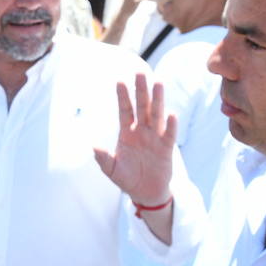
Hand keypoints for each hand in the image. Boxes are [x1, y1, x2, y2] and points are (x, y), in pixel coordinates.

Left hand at [93, 73, 176, 206]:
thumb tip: (93, 146)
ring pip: (156, 115)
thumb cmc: (127, 178)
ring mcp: (155, 138)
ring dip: (157, 100)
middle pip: (141, 107)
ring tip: (158, 83)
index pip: (124, 111)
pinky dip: (170, 126)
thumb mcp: (112, 170)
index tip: (119, 81)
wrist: (145, 192)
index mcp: (127, 133)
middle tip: (139, 72)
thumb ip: (103, 158)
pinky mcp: (166, 149)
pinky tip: (171, 114)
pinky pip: (169, 135)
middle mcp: (142, 131)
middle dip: (140, 90)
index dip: (123, 97)